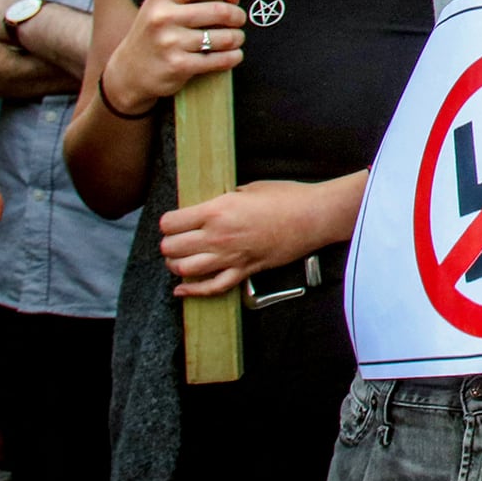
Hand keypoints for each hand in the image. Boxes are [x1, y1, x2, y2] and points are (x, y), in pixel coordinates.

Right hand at [104, 0, 248, 109]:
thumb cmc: (152, 37)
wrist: (127, 73)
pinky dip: (233, 57)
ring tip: (235, 39)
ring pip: (225, 37)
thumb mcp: (160, 8)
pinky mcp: (179, 65)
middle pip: (221, 11)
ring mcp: (171, 42)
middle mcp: (164, 17)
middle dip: (238, 17)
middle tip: (238, 21)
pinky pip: (220, 59)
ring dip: (237, 38)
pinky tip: (232, 55)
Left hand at [158, 177, 345, 296]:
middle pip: (172, 248)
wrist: (314, 216)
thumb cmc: (287, 198)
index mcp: (217, 210)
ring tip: (178, 260)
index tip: (172, 222)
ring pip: (185, 270)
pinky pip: (212, 287)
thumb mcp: (249, 188)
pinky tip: (182, 290)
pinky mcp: (245, 271)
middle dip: (168, 244)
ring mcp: (230, 256)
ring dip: (176, 266)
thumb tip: (213, 207)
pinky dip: (193, 292)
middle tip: (174, 240)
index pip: (171, 223)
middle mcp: (218, 236)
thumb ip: (225, 199)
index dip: (168, 222)